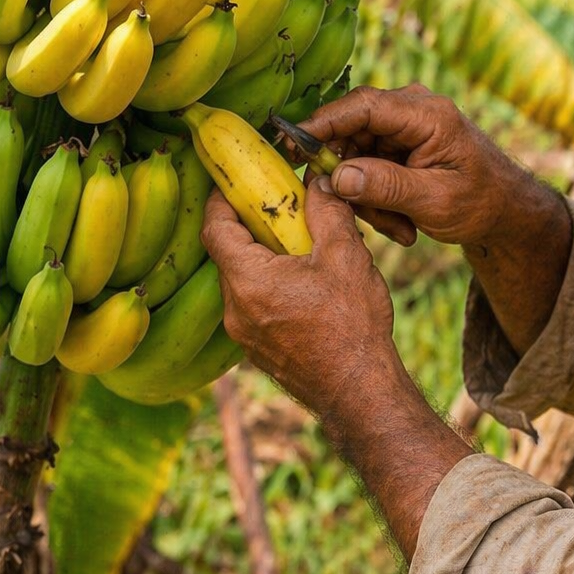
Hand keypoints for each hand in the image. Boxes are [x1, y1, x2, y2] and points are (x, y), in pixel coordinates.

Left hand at [201, 177, 397, 415]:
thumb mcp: (346, 255)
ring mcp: (245, 335)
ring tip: (301, 247)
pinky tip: (307, 284)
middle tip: (278, 209)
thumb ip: (327, 212)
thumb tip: (317, 182)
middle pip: (228, 255)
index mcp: (248, 280)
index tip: (232, 181)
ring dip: (263, 259)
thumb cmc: (352, 325)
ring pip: (243, 282)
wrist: (359, 392)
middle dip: (250, 227)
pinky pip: (255, 307)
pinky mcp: (260, 350)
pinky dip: (271, 286)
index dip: (220, 199)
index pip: (214, 228)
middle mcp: (236, 310)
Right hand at [301, 84, 562, 249]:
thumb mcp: (434, 200)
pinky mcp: (396, 143)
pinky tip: (401, 222)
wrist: (505, 210)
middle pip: (351, 132)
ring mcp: (403, 126)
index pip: (363, 105)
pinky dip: (375, 197)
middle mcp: (412, 110)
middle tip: (371, 218)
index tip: (293, 145)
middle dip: (353, 180)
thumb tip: (337, 176)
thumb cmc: (480, 202)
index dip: (324, 123)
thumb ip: (386, 186)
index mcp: (427, 114)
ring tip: (400, 227)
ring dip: (367, 197)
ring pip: (354, 155)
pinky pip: (365, 166)